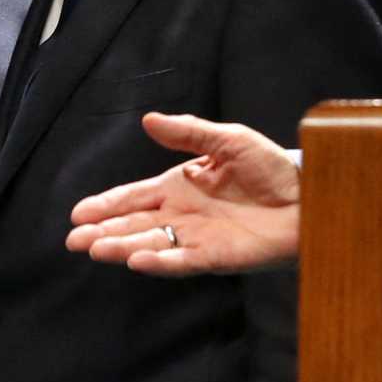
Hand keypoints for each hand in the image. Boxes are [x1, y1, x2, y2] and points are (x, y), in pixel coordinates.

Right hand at [66, 113, 301, 275]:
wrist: (308, 196)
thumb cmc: (270, 167)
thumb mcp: (228, 140)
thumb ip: (189, 132)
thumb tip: (148, 119)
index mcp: (180, 186)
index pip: (134, 197)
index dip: (106, 205)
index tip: (77, 214)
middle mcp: (182, 215)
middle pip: (134, 225)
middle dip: (103, 232)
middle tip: (74, 241)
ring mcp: (197, 238)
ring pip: (151, 244)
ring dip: (122, 247)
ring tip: (95, 249)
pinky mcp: (216, 257)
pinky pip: (182, 261)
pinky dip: (160, 262)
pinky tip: (137, 260)